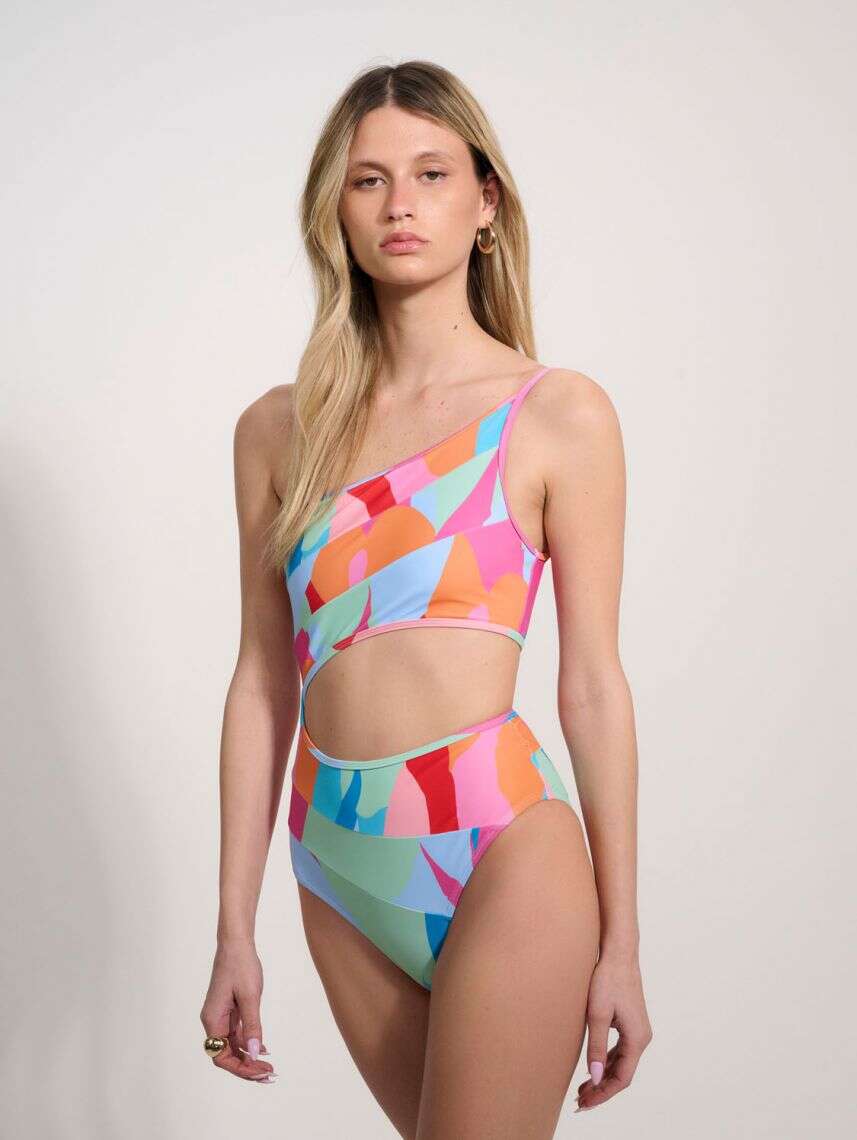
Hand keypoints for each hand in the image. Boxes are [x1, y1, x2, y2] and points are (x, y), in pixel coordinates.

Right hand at [200, 938, 276, 1082]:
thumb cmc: (241, 965)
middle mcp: (213, 1020)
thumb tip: (254, 1054)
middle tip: (269, 1074)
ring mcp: (221, 1015)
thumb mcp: (250, 997)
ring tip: (269, 1066)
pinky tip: (263, 1048)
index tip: (260, 1072)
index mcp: (212, 1019)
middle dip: (247, 1066)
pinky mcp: (229, 1010)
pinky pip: (237, 1033)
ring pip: (233, 1045)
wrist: (237, 942)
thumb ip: (252, 1026)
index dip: (240, 1068)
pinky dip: (249, 1042)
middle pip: (227, 1054)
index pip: (221, 1056)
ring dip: (249, 1056)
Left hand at [575, 949, 651, 1111]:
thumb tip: (595, 1078)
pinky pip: (620, 1050)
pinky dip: (606, 1062)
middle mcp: (641, 1037)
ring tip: (582, 1090)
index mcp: (637, 1038)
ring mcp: (637, 1030)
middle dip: (602, 1089)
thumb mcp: (597, 1014)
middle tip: (580, 1102)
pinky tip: (592, 1068)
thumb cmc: (607, 979)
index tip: (585, 1103)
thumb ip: (596, 1047)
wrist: (618, 953)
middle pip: (622, 1073)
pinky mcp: (629, 1023)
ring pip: (621, 1063)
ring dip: (603, 1077)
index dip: (604, 1094)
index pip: (622, 1078)